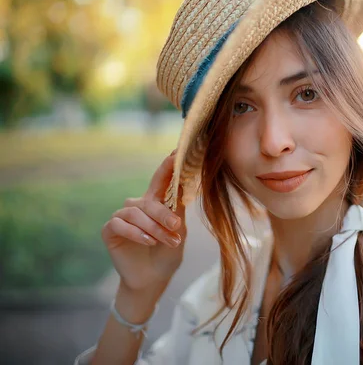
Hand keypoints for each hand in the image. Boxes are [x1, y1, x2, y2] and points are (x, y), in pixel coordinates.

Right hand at [101, 151, 186, 294]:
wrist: (153, 278)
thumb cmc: (167, 253)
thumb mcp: (178, 231)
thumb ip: (178, 209)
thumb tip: (182, 183)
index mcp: (155, 202)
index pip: (161, 180)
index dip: (168, 166)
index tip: (177, 153)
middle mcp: (137, 206)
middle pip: (150, 201)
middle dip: (164, 214)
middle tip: (176, 227)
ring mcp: (121, 217)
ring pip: (136, 214)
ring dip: (153, 228)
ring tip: (166, 241)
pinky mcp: (110, 230)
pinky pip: (120, 224)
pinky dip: (136, 233)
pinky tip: (148, 242)